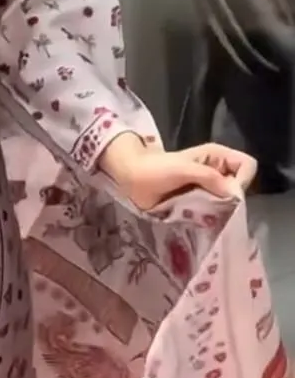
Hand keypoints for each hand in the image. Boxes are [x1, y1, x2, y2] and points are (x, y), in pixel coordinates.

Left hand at [98, 132, 256, 211]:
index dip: (241, 181)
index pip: (248, 166)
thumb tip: (234, 193)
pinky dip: (211, 217)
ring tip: (205, 217)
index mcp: (217, 156)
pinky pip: (215, 211)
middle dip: (231, 200)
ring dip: (221, 211)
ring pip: (229, 201)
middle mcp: (218, 171)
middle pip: (240, 186)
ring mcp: (209, 188)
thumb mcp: (183, 169)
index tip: (226, 195)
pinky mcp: (199, 202)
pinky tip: (200, 221)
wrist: (130, 178)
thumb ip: (209, 177)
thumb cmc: (154, 169)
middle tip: (214, 210)